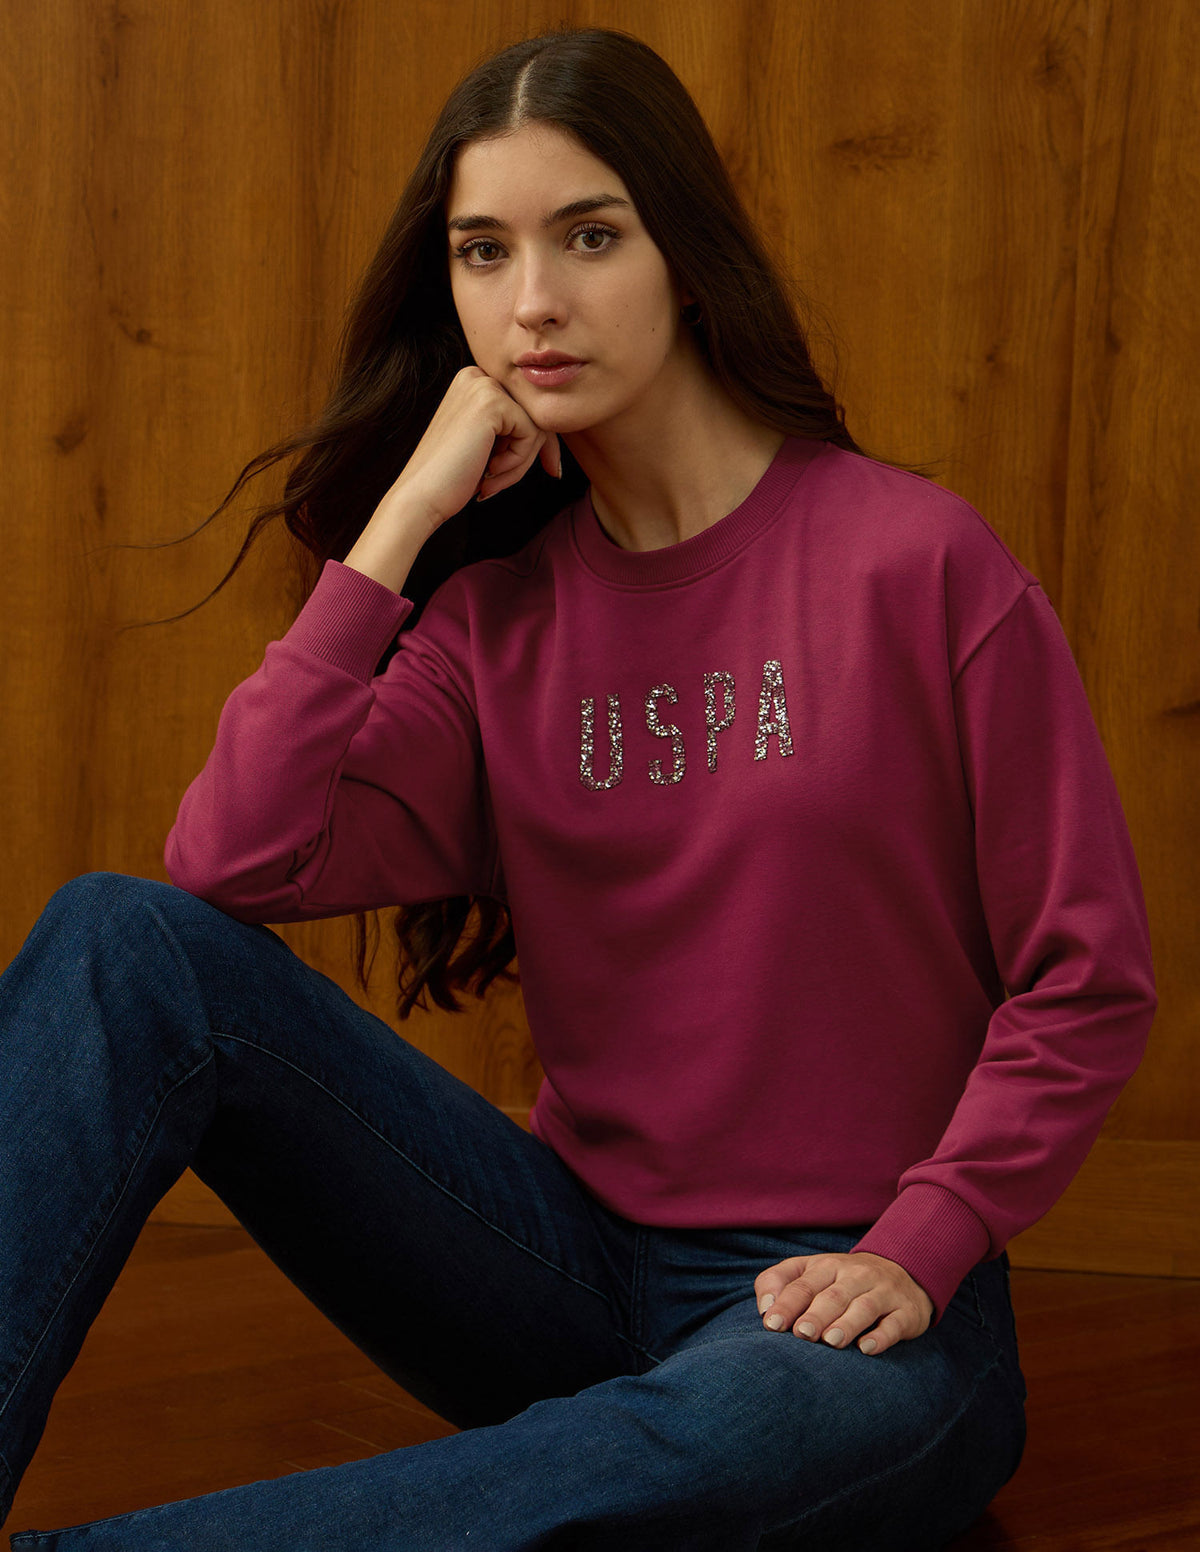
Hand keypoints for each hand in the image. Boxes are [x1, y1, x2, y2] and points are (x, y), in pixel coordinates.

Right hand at [381, 365, 560, 531]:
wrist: (419, 496)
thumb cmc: (449, 478)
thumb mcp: (484, 445)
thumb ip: (511, 430)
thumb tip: (555, 438)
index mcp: (472, 381)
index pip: (523, 409)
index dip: (532, 444)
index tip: (542, 469)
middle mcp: (476, 375)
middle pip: (533, 415)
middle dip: (529, 455)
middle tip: (509, 482)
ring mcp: (483, 386)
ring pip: (536, 426)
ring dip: (521, 463)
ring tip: (491, 482)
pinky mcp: (492, 404)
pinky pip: (532, 434)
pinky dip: (518, 462)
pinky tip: (490, 472)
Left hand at [754, 1251, 933, 1355]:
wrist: (905, 1272)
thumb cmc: (844, 1280)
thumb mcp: (812, 1271)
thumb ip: (780, 1282)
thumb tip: (764, 1309)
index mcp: (827, 1266)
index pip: (803, 1283)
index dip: (787, 1303)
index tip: (771, 1324)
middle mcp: (855, 1275)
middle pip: (832, 1295)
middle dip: (815, 1314)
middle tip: (801, 1334)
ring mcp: (883, 1292)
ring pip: (863, 1306)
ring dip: (847, 1324)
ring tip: (831, 1341)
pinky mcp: (906, 1311)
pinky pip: (894, 1323)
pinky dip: (881, 1336)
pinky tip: (867, 1348)